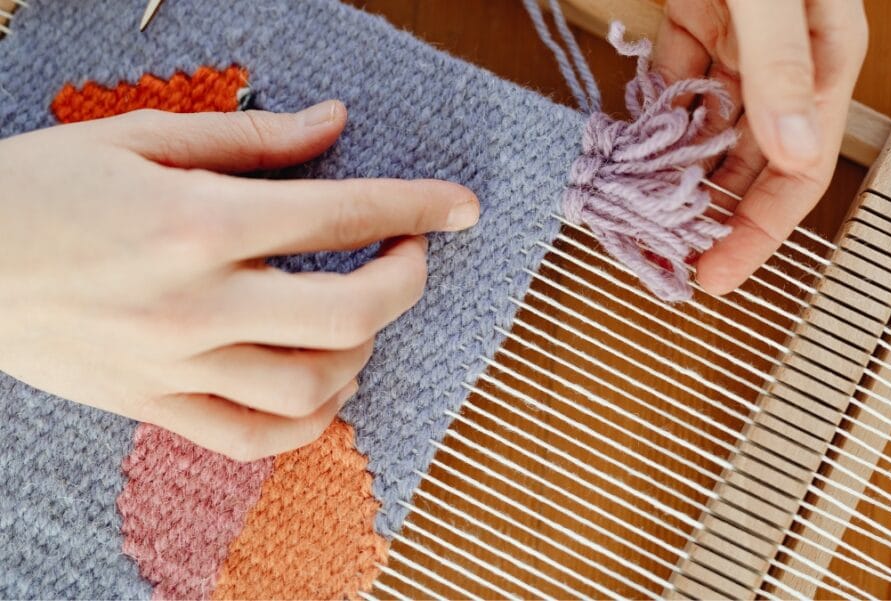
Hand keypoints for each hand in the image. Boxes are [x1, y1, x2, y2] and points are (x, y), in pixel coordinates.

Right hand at [0, 101, 479, 460]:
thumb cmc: (35, 188)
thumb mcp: (136, 137)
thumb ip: (248, 138)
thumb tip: (333, 124)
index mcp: (198, 220)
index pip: (341, 214)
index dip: (417, 207)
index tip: (461, 207)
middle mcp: (198, 300)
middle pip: (349, 312)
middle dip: (406, 282)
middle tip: (409, 256)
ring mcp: (176, 362)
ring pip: (311, 387)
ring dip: (363, 352)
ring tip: (361, 319)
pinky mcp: (152, 404)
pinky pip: (251, 438)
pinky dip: (307, 422)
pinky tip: (323, 389)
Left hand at [653, 0, 867, 293]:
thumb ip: (783, 65)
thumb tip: (794, 151)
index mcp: (826, 63)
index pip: (801, 174)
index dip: (759, 232)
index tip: (715, 277)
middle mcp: (785, 66)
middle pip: (750, 165)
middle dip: (709, 215)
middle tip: (663, 257)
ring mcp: (739, 45)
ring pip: (708, 131)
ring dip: (675, 174)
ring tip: (636, 219)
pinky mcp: (696, 18)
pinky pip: (674, 83)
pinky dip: (652, 118)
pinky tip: (627, 151)